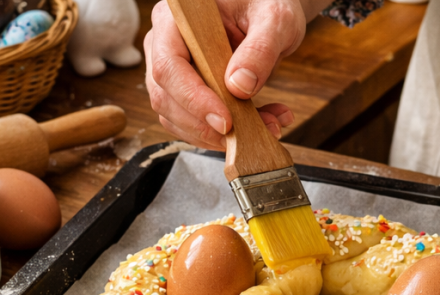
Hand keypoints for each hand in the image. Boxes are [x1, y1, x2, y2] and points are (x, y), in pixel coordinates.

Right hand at [144, 0, 313, 149]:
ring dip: (218, 135)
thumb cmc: (267, 6)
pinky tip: (262, 122)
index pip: (169, 65)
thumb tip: (239, 86)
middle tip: (246, 135)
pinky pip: (195, 124)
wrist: (269, 16)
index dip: (193, 99)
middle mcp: (164, 45)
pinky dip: (226, 134)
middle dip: (205, 126)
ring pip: (177, 118)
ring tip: (267, 126)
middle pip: (166, 97)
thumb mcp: (275, 20)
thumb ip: (260, 49)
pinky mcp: (186, 93)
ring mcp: (172, 72)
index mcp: (175, 19)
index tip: (225, 121)